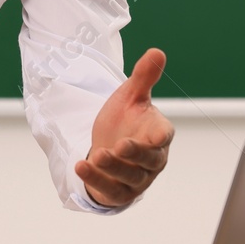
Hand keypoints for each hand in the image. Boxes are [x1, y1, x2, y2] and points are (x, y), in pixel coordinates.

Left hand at [77, 47, 175, 206]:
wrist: (108, 147)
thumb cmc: (127, 121)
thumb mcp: (130, 97)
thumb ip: (143, 77)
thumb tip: (157, 51)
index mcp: (159, 134)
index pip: (164, 135)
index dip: (160, 136)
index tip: (157, 136)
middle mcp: (152, 159)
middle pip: (149, 160)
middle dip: (135, 153)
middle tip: (119, 146)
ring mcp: (138, 178)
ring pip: (130, 176)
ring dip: (114, 168)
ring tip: (97, 155)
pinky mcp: (120, 192)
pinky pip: (111, 190)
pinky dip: (96, 181)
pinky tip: (80, 167)